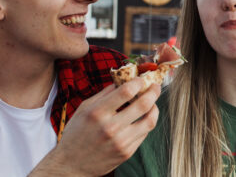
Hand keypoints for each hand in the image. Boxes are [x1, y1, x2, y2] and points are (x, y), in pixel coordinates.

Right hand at [29, 79, 160, 176]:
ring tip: (153, 102)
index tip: (141, 79)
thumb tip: (123, 80)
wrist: (71, 166)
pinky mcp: (127, 152)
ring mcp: (121, 142)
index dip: (138, 82)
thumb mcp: (84, 108)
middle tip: (155, 86)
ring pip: (150, 120)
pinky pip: (145, 133)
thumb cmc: (76, 133)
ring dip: (154, 107)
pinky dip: (147, 121)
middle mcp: (110, 128)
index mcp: (97, 113)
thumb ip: (105, 94)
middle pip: (143, 104)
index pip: (126, 92)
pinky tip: (144, 117)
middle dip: (153, 91)